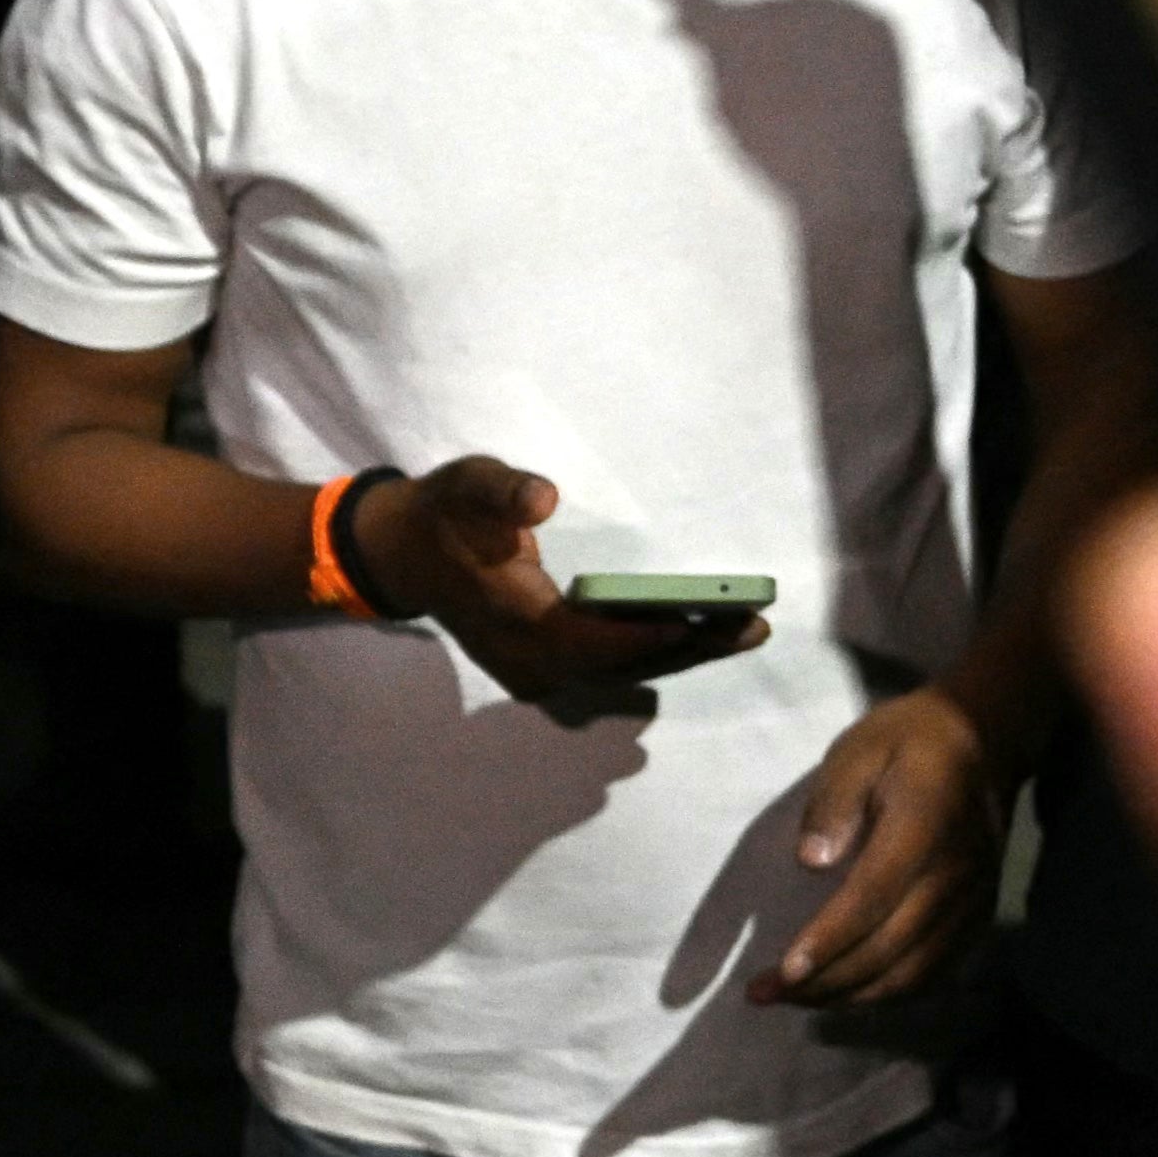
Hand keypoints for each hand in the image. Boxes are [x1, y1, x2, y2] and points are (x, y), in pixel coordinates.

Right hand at [357, 459, 769, 719]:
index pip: (586, 640)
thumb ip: (502, 490)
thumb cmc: (445, 514)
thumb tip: (541, 499)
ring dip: (682, 654)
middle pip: (619, 664)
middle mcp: (527, 660)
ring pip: (620, 672)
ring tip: (746, 631)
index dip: (643, 634)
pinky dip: (657, 653)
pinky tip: (702, 636)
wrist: (405, 555)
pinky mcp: (546, 669)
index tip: (700, 620)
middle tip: (753, 625)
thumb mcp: (467, 484)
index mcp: (511, 619)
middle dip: (687, 646)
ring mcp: (536, 672)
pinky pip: (610, 668)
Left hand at [764, 683, 1009, 1008]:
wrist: (985, 742)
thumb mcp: (859, 748)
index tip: (784, 970)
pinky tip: (844, 994)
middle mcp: (955, 874)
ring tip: (794, 1000)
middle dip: (824, 981)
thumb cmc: (908, 743)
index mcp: (924, 826)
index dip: (828, 940)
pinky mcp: (978, 918)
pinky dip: (886, 994)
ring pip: (912, 972)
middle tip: (763, 994)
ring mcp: (973, 901)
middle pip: (889, 947)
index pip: (874, 896)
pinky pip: (933, 973)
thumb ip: (834, 801)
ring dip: (850, 996)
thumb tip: (812, 861)